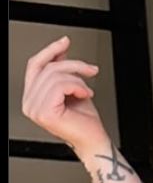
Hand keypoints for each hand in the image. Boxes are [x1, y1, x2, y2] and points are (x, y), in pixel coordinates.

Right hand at [21, 34, 106, 155]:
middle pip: (47, 68)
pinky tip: (85, 94)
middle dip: (74, 65)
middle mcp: (29, 103)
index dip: (50, 50)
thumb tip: (61, 51)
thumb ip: (63, 71)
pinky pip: (61, 85)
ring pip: (56, 75)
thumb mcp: (73, 87)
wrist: (94, 140)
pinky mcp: (44, 112)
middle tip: (90, 70)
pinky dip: (78, 86)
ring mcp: (34, 108)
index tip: (65, 42)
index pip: (34, 66)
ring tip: (86, 90)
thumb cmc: (85, 120)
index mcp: (32, 97)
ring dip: (78, 79)